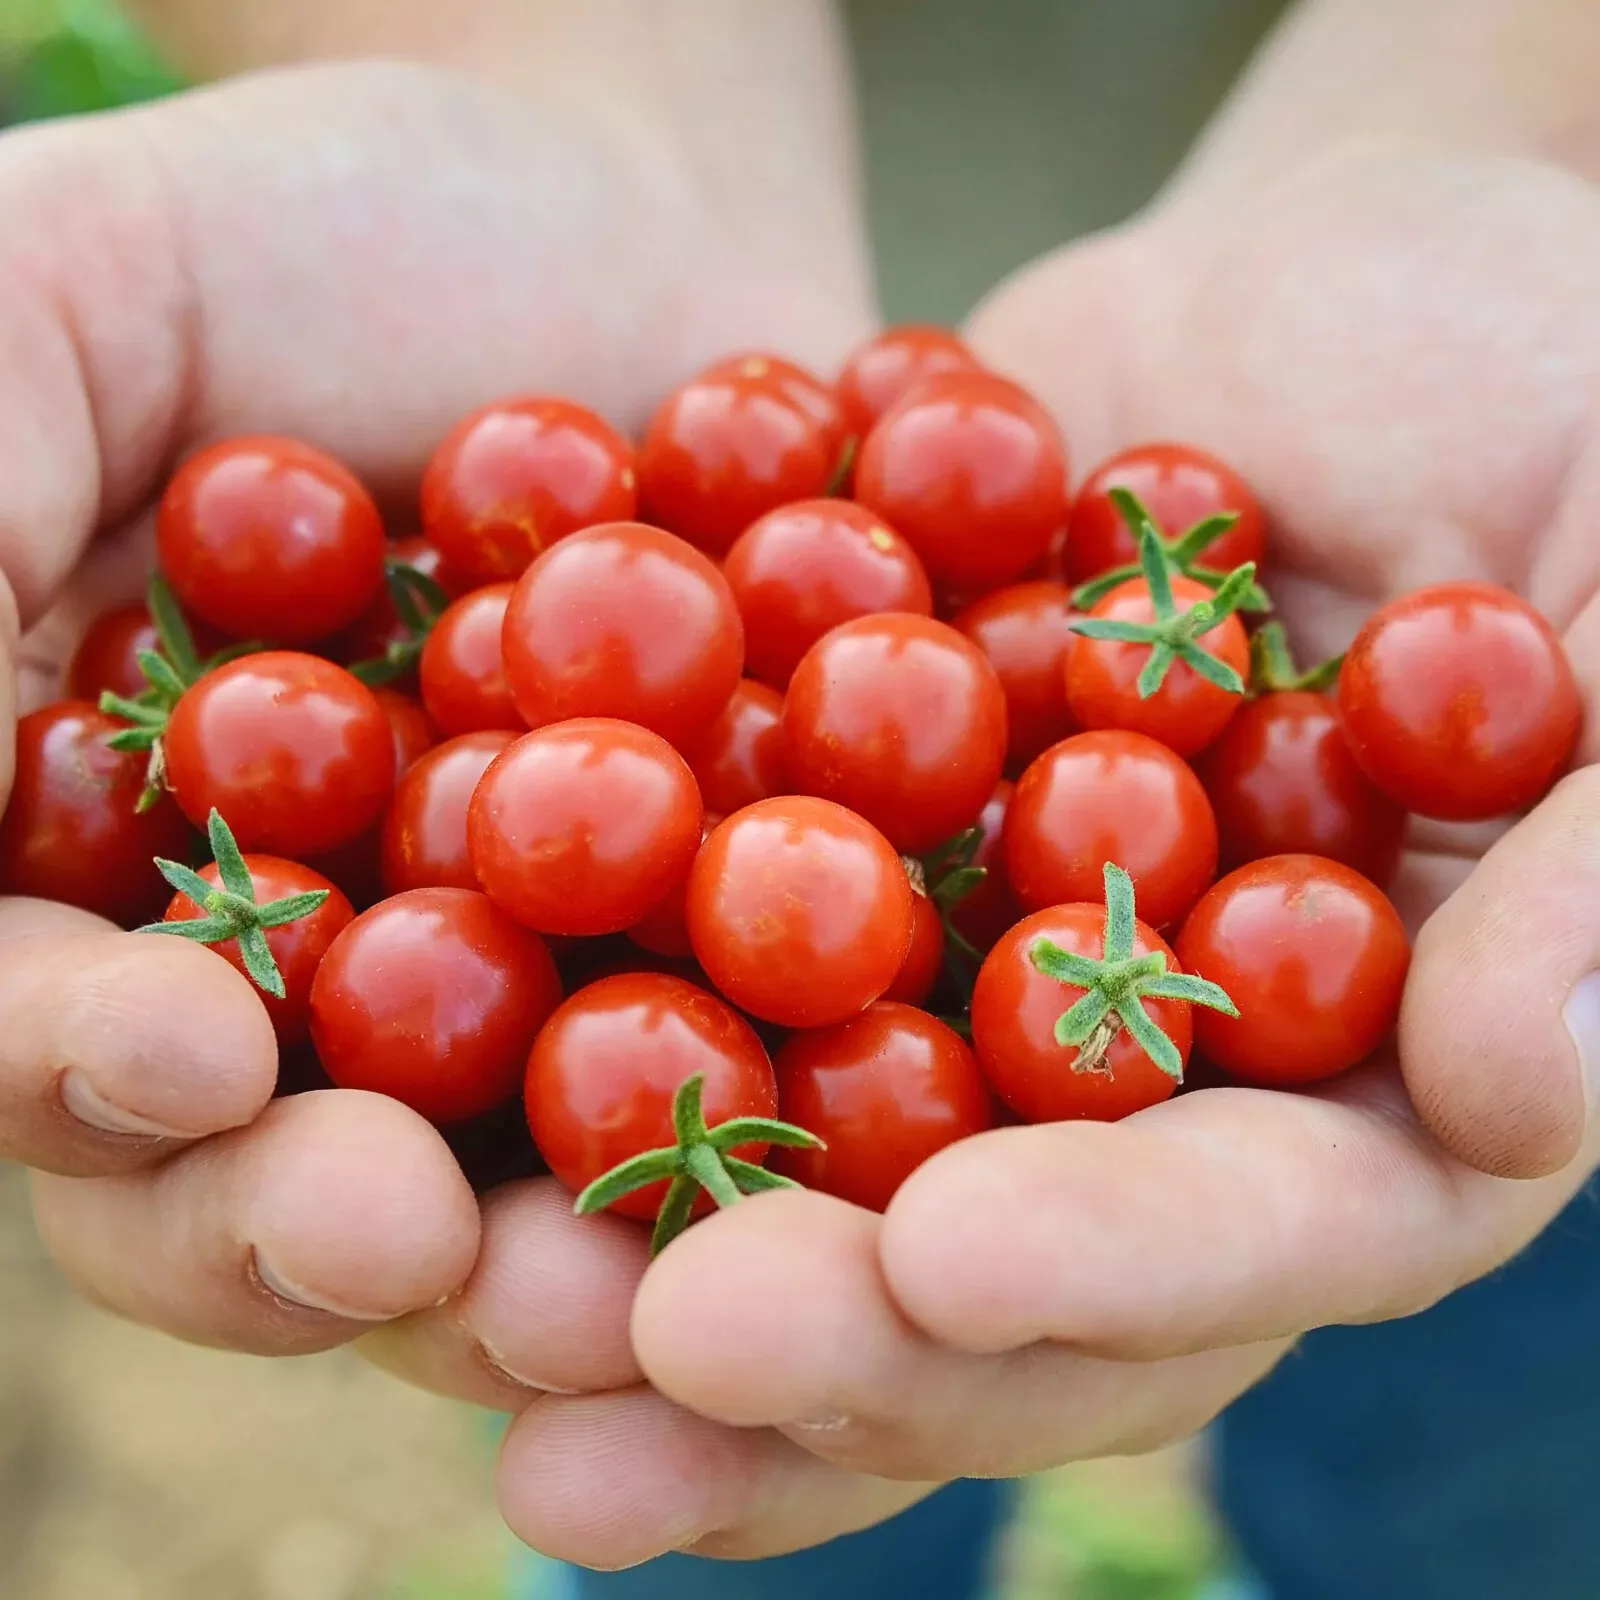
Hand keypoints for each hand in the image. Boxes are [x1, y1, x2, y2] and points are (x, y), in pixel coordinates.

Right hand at [1, 58, 868, 1357]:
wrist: (620, 225)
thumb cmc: (316, 233)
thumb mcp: (70, 292)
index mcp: (104, 866)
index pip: (46, 1019)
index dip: (79, 1062)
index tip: (178, 1050)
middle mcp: (307, 976)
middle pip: (267, 1174)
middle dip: (319, 1225)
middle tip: (403, 1239)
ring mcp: (528, 994)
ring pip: (508, 1192)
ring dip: (558, 1264)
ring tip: (626, 1292)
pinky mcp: (718, 969)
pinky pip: (746, 1078)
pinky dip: (782, 1125)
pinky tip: (844, 1151)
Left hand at [470, 145, 1599, 1565]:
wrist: (1342, 292)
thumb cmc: (1557, 397)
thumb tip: (1527, 1094)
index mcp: (1369, 1078)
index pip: (1255, 1231)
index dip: (1116, 1270)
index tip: (947, 1269)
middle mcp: (1154, 1086)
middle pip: (993, 1268)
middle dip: (830, 1327)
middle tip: (642, 1369)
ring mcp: (973, 984)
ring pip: (805, 1167)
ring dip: (643, 1261)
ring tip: (472, 1330)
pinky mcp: (833, 861)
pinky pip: (685, 962)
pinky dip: (561, 1014)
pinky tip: (400, 1084)